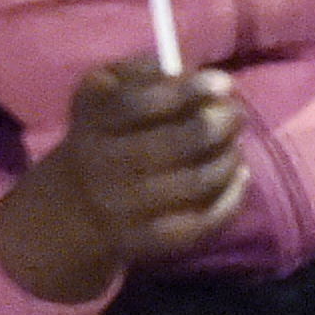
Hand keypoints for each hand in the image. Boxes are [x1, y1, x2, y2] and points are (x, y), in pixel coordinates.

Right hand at [40, 59, 252, 275]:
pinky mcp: (145, 243)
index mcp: (93, 121)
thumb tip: (190, 71)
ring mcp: (123, 210)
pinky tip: (239, 178)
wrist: (75, 206)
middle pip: (171, 145)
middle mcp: (103, 167)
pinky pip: (198, 225)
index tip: (224, 82)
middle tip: (236, 113)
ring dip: (227, 159)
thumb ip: (143, 73)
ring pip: (193, 184)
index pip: (135, 105)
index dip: (186, 92)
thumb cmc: (103, 132)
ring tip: (235, 145)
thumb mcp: (105, 90)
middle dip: (217, 125)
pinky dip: (229, 200)